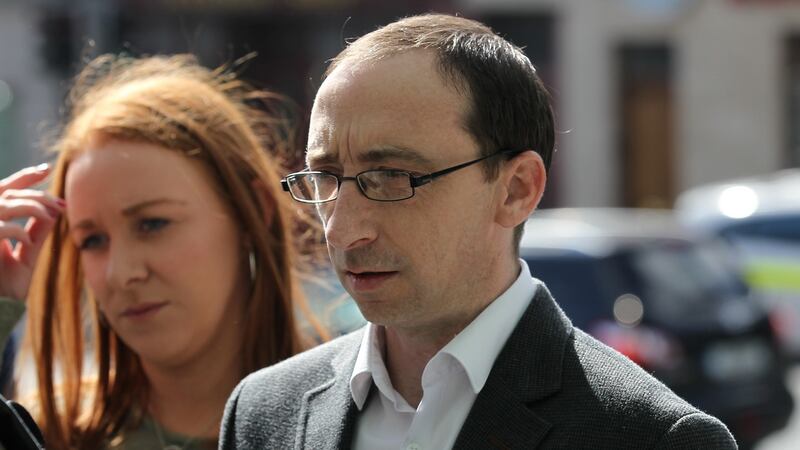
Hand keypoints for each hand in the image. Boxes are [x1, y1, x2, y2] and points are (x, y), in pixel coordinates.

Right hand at [0, 164, 64, 300]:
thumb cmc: (6, 281)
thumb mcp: (26, 252)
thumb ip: (36, 231)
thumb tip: (54, 212)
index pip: (5, 188)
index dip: (24, 177)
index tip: (46, 170)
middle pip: (8, 192)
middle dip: (37, 195)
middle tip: (60, 204)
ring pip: (4, 204)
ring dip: (31, 207)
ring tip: (50, 216)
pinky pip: (0, 229)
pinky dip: (17, 231)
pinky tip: (26, 240)